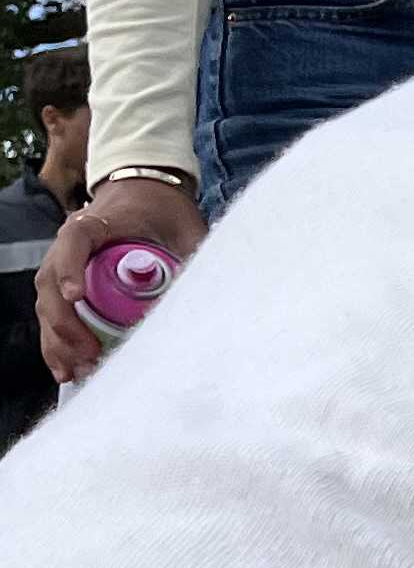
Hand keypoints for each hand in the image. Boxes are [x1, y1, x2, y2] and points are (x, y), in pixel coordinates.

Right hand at [40, 173, 204, 383]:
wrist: (148, 195)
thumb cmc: (166, 211)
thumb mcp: (187, 228)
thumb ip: (196, 254)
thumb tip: (212, 295)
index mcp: (96, 223)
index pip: (74, 240)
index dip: (71, 268)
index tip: (77, 297)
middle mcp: (70, 243)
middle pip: (50, 282)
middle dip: (64, 322)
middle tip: (88, 354)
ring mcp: (65, 263)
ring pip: (47, 302)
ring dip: (57, 339)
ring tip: (74, 371)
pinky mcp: (68, 281)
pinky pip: (55, 312)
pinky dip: (58, 340)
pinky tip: (67, 368)